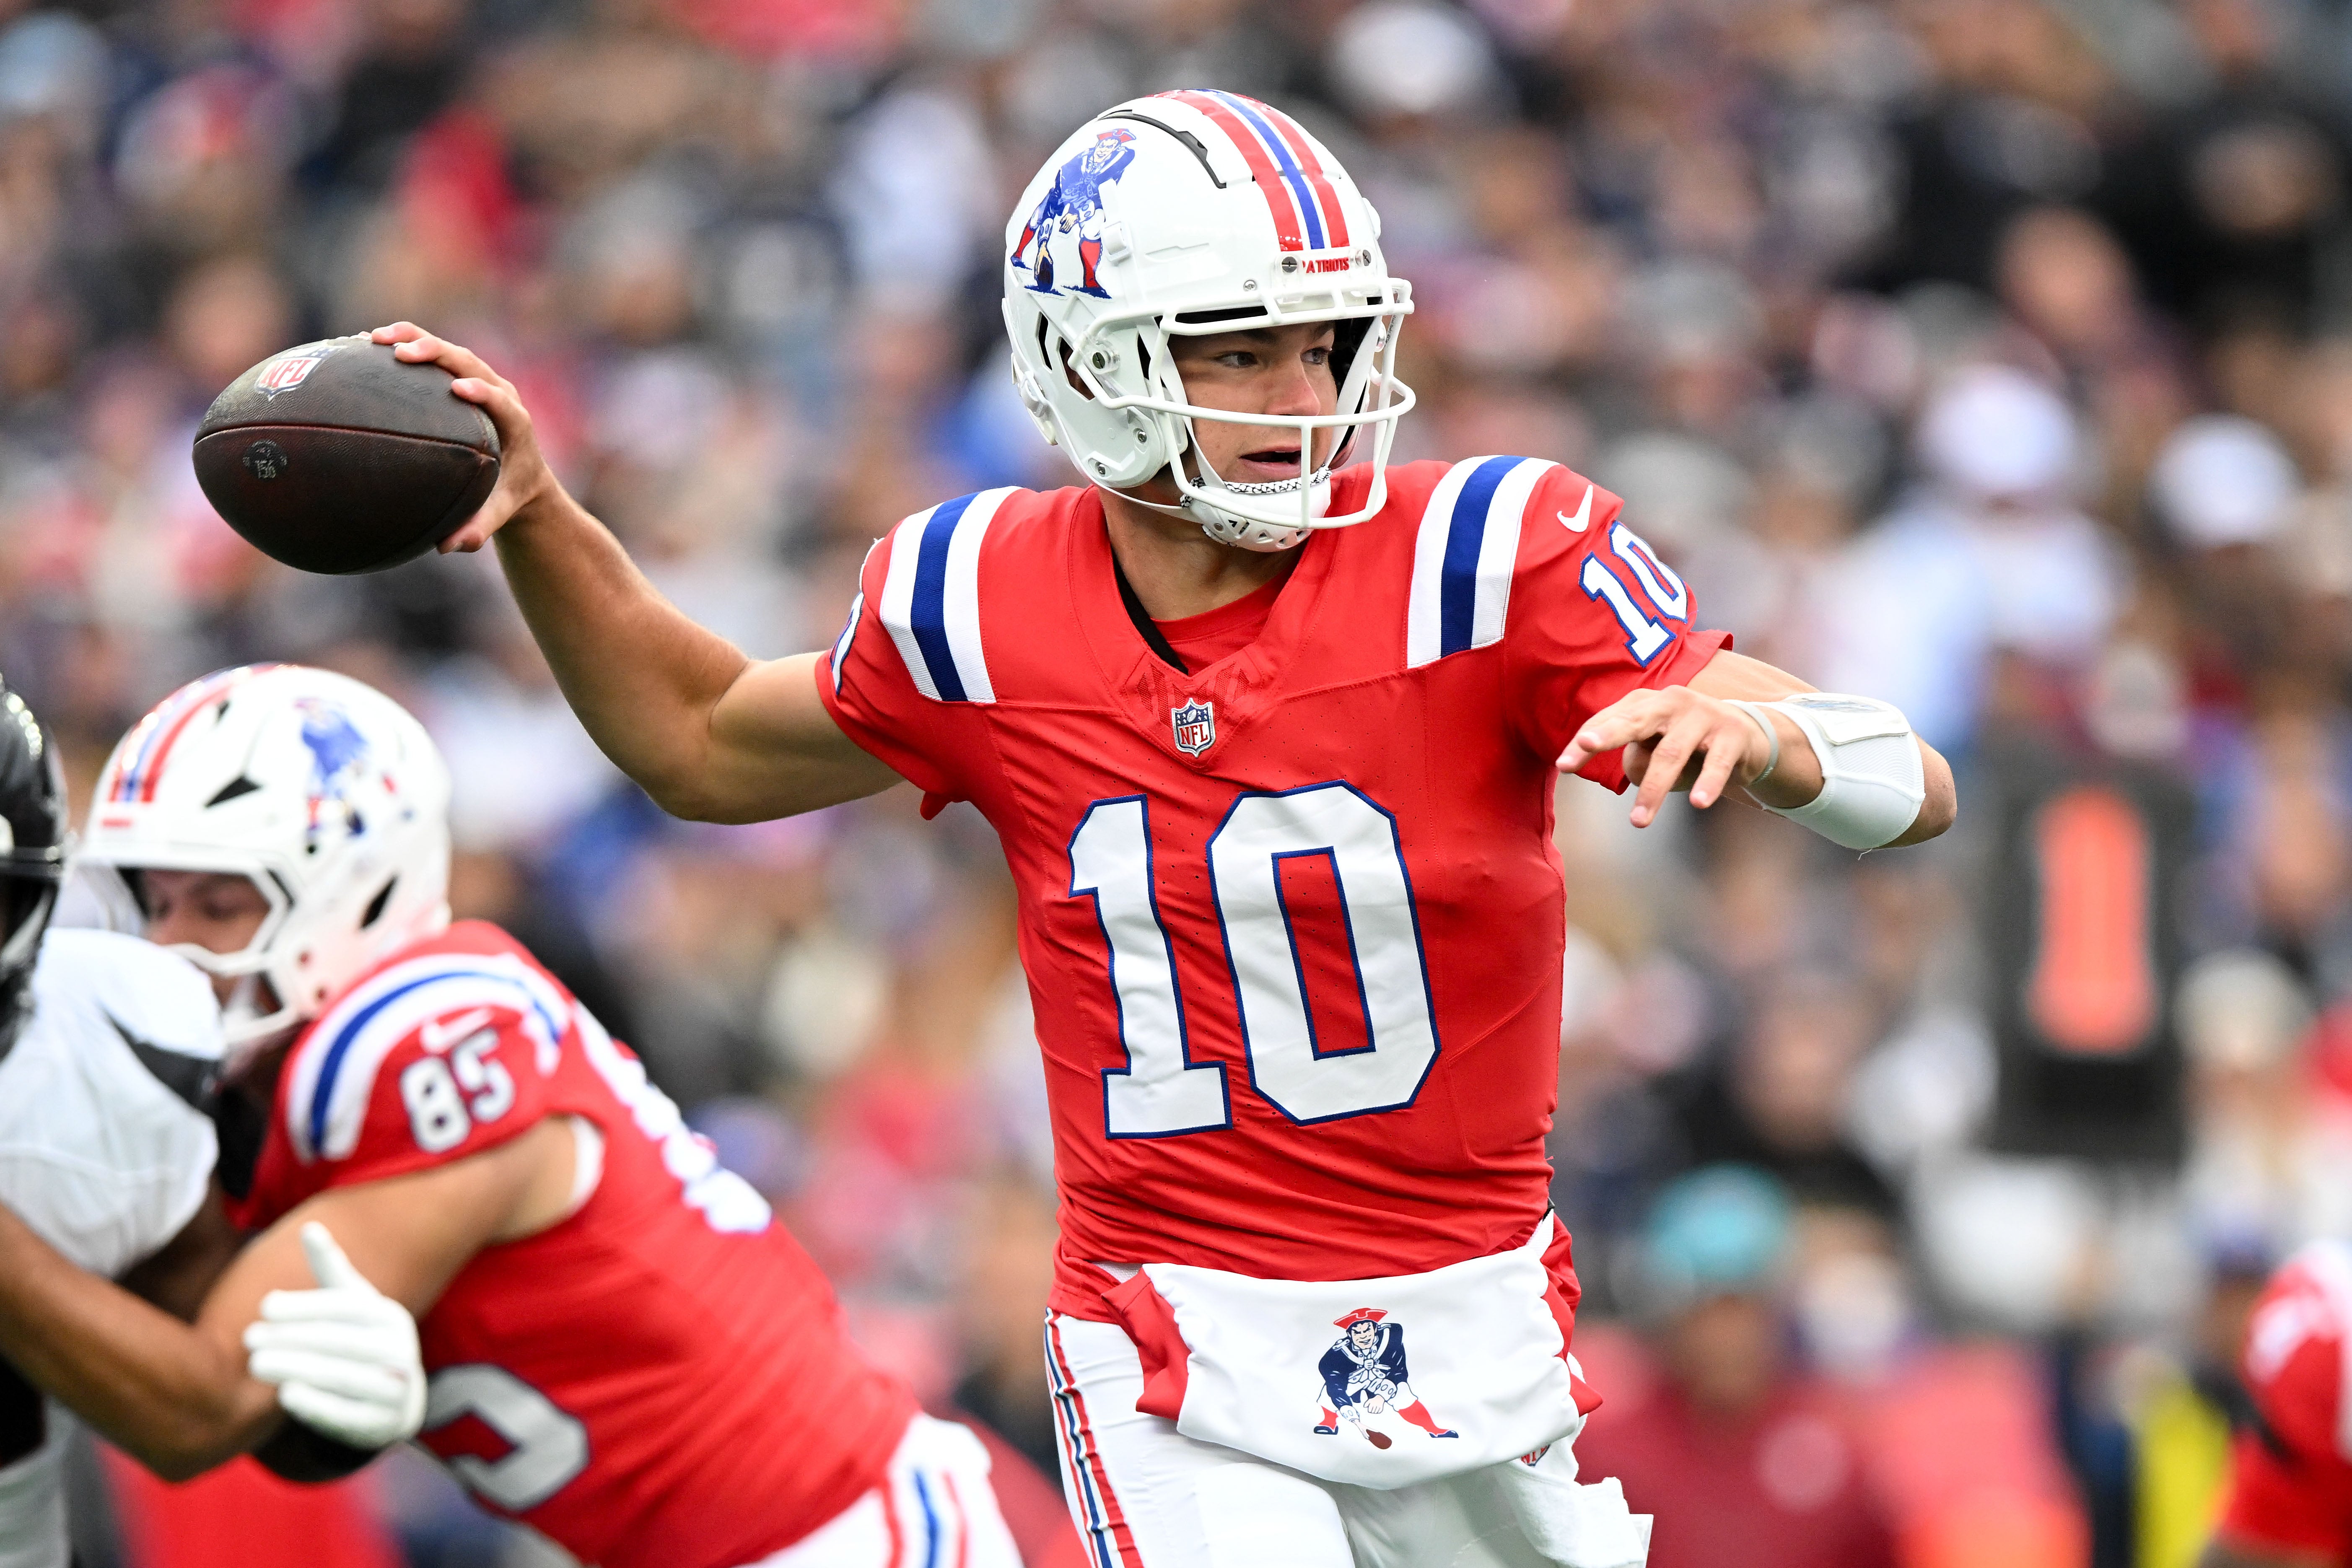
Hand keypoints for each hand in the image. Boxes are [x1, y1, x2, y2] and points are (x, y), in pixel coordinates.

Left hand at [243, 1223, 427, 1450]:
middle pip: (339, 1341)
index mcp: (389, 1317)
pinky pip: (348, 1413)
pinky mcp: (383, 1424)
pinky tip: (286, 1395)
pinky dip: (317, 1404)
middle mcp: (399, 1350)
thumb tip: (309, 1226)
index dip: (306, 1304)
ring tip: (256, 1364)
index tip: (265, 1306)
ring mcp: (396, 1389)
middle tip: (249, 1338)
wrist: (396, 1401)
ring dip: (295, 1368)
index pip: (346, 1307)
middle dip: (290, 1338)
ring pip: (341, 1376)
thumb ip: (329, 1270)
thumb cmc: (361, 1340)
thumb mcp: (352, 1304)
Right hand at [370, 322, 556, 552]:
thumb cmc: (509, 494)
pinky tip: (362, 344)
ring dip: (415, 339)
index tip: (459, 388)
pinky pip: (432, 355)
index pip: (501, 401)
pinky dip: (404, 344)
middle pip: (470, 363)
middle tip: (402, 353)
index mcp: (515, 424)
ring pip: (449, 350)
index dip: (483, 391)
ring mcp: (481, 379)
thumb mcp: (498, 512)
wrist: (521, 474)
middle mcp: (500, 393)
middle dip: (438, 353)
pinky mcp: (462, 375)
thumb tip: (448, 547)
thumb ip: (479, 528)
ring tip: (374, 339)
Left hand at [1556, 685, 1769, 827]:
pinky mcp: (1733, 734)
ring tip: (1638, 821)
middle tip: (1585, 745)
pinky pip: (1717, 762)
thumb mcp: (1656, 747)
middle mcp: (1672, 702)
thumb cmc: (1687, 744)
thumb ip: (1635, 756)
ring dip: (1654, 789)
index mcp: (1646, 703)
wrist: (1748, 735)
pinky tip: (1699, 803)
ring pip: (1671, 753)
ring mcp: (1704, 715)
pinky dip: (1708, 782)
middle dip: (1609, 733)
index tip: (1562, 765)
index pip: (1609, 721)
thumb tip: (1628, 768)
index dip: (1586, 742)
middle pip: (1635, 720)